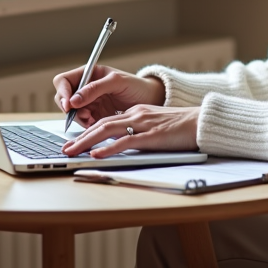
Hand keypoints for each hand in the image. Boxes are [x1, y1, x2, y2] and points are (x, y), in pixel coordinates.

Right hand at [52, 65, 164, 127]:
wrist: (151, 100)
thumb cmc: (137, 86)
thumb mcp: (117, 82)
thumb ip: (95, 88)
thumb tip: (74, 100)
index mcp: (89, 74)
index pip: (64, 81)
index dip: (63, 92)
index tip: (69, 104)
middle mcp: (86, 88)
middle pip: (64, 98)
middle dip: (70, 108)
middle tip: (84, 114)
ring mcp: (90, 102)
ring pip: (72, 112)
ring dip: (79, 118)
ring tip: (92, 119)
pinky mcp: (96, 115)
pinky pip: (83, 122)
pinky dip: (87, 125)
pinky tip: (96, 124)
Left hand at [62, 105, 200, 157]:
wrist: (202, 122)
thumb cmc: (182, 127)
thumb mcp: (156, 125)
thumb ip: (139, 131)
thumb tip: (122, 143)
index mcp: (136, 112)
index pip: (106, 120)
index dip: (88, 131)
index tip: (75, 141)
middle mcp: (136, 115)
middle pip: (100, 124)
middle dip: (80, 137)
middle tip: (65, 149)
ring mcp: (142, 125)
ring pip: (107, 131)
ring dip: (86, 142)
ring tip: (72, 152)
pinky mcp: (151, 136)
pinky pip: (125, 141)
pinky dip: (108, 148)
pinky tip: (97, 154)